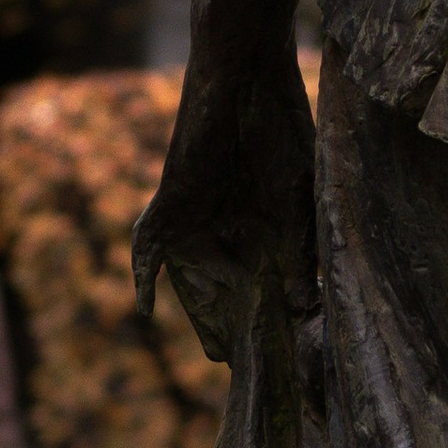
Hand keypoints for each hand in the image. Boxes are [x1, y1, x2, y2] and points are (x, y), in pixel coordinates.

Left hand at [133, 34, 316, 369]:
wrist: (243, 75)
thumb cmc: (280, 127)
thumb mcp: (298, 197)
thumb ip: (297, 253)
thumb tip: (304, 310)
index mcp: (266, 230)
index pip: (271, 287)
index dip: (282, 321)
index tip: (297, 359)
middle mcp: (230, 232)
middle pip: (232, 295)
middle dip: (242, 332)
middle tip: (258, 372)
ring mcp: (197, 223)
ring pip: (193, 284)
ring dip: (202, 318)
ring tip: (219, 356)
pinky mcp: (169, 208)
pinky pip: (147, 252)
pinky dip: (143, 279)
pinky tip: (143, 309)